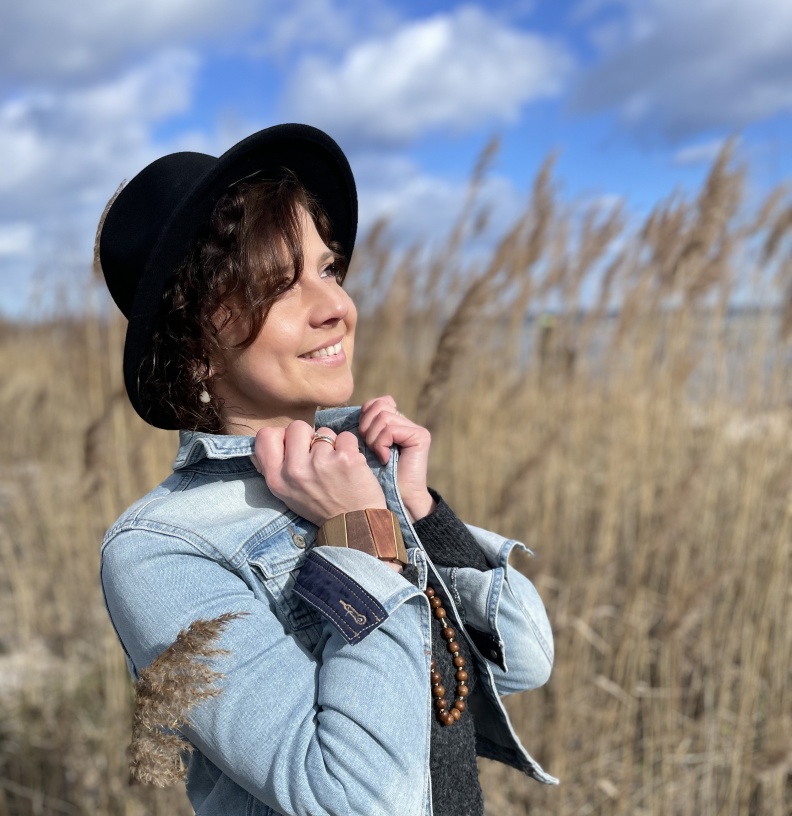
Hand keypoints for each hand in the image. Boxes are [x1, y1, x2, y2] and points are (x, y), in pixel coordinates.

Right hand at [251, 421, 386, 526]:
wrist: (354, 525)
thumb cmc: (321, 507)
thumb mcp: (288, 493)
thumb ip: (278, 466)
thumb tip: (274, 436)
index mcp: (276, 479)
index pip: (265, 435)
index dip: (282, 436)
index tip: (294, 447)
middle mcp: (295, 470)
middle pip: (296, 427)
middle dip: (309, 437)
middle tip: (318, 457)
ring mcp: (320, 462)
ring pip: (324, 431)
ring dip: (331, 445)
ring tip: (335, 467)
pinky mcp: (345, 458)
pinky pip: (345, 436)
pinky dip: (349, 447)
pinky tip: (350, 465)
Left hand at [359, 396, 435, 522]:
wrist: (393, 501)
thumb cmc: (373, 480)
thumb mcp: (362, 450)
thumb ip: (361, 430)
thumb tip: (349, 414)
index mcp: (393, 424)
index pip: (376, 403)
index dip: (363, 415)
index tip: (360, 436)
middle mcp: (406, 423)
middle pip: (378, 406)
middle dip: (365, 426)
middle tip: (367, 447)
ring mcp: (414, 429)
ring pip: (383, 417)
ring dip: (373, 438)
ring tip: (377, 455)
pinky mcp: (420, 436)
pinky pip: (390, 430)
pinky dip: (381, 444)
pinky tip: (385, 459)